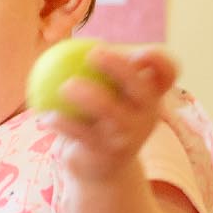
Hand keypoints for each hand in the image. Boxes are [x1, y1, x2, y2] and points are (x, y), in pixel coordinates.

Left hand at [48, 46, 178, 184]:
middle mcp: (146, 114)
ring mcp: (129, 136)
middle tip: (93, 53)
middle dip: (121, 68)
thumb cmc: (101, 120)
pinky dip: (62, 123)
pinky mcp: (106, 154)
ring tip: (65, 86)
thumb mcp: (109, 94)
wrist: (100, 169)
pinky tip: (45, 117)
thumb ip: (100, 72)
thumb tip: (78, 43)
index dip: (160, 60)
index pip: (167, 73)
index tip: (138, 52)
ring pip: (112, 112)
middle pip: (141, 88)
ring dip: (88, 96)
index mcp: (150, 95)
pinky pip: (82, 134)